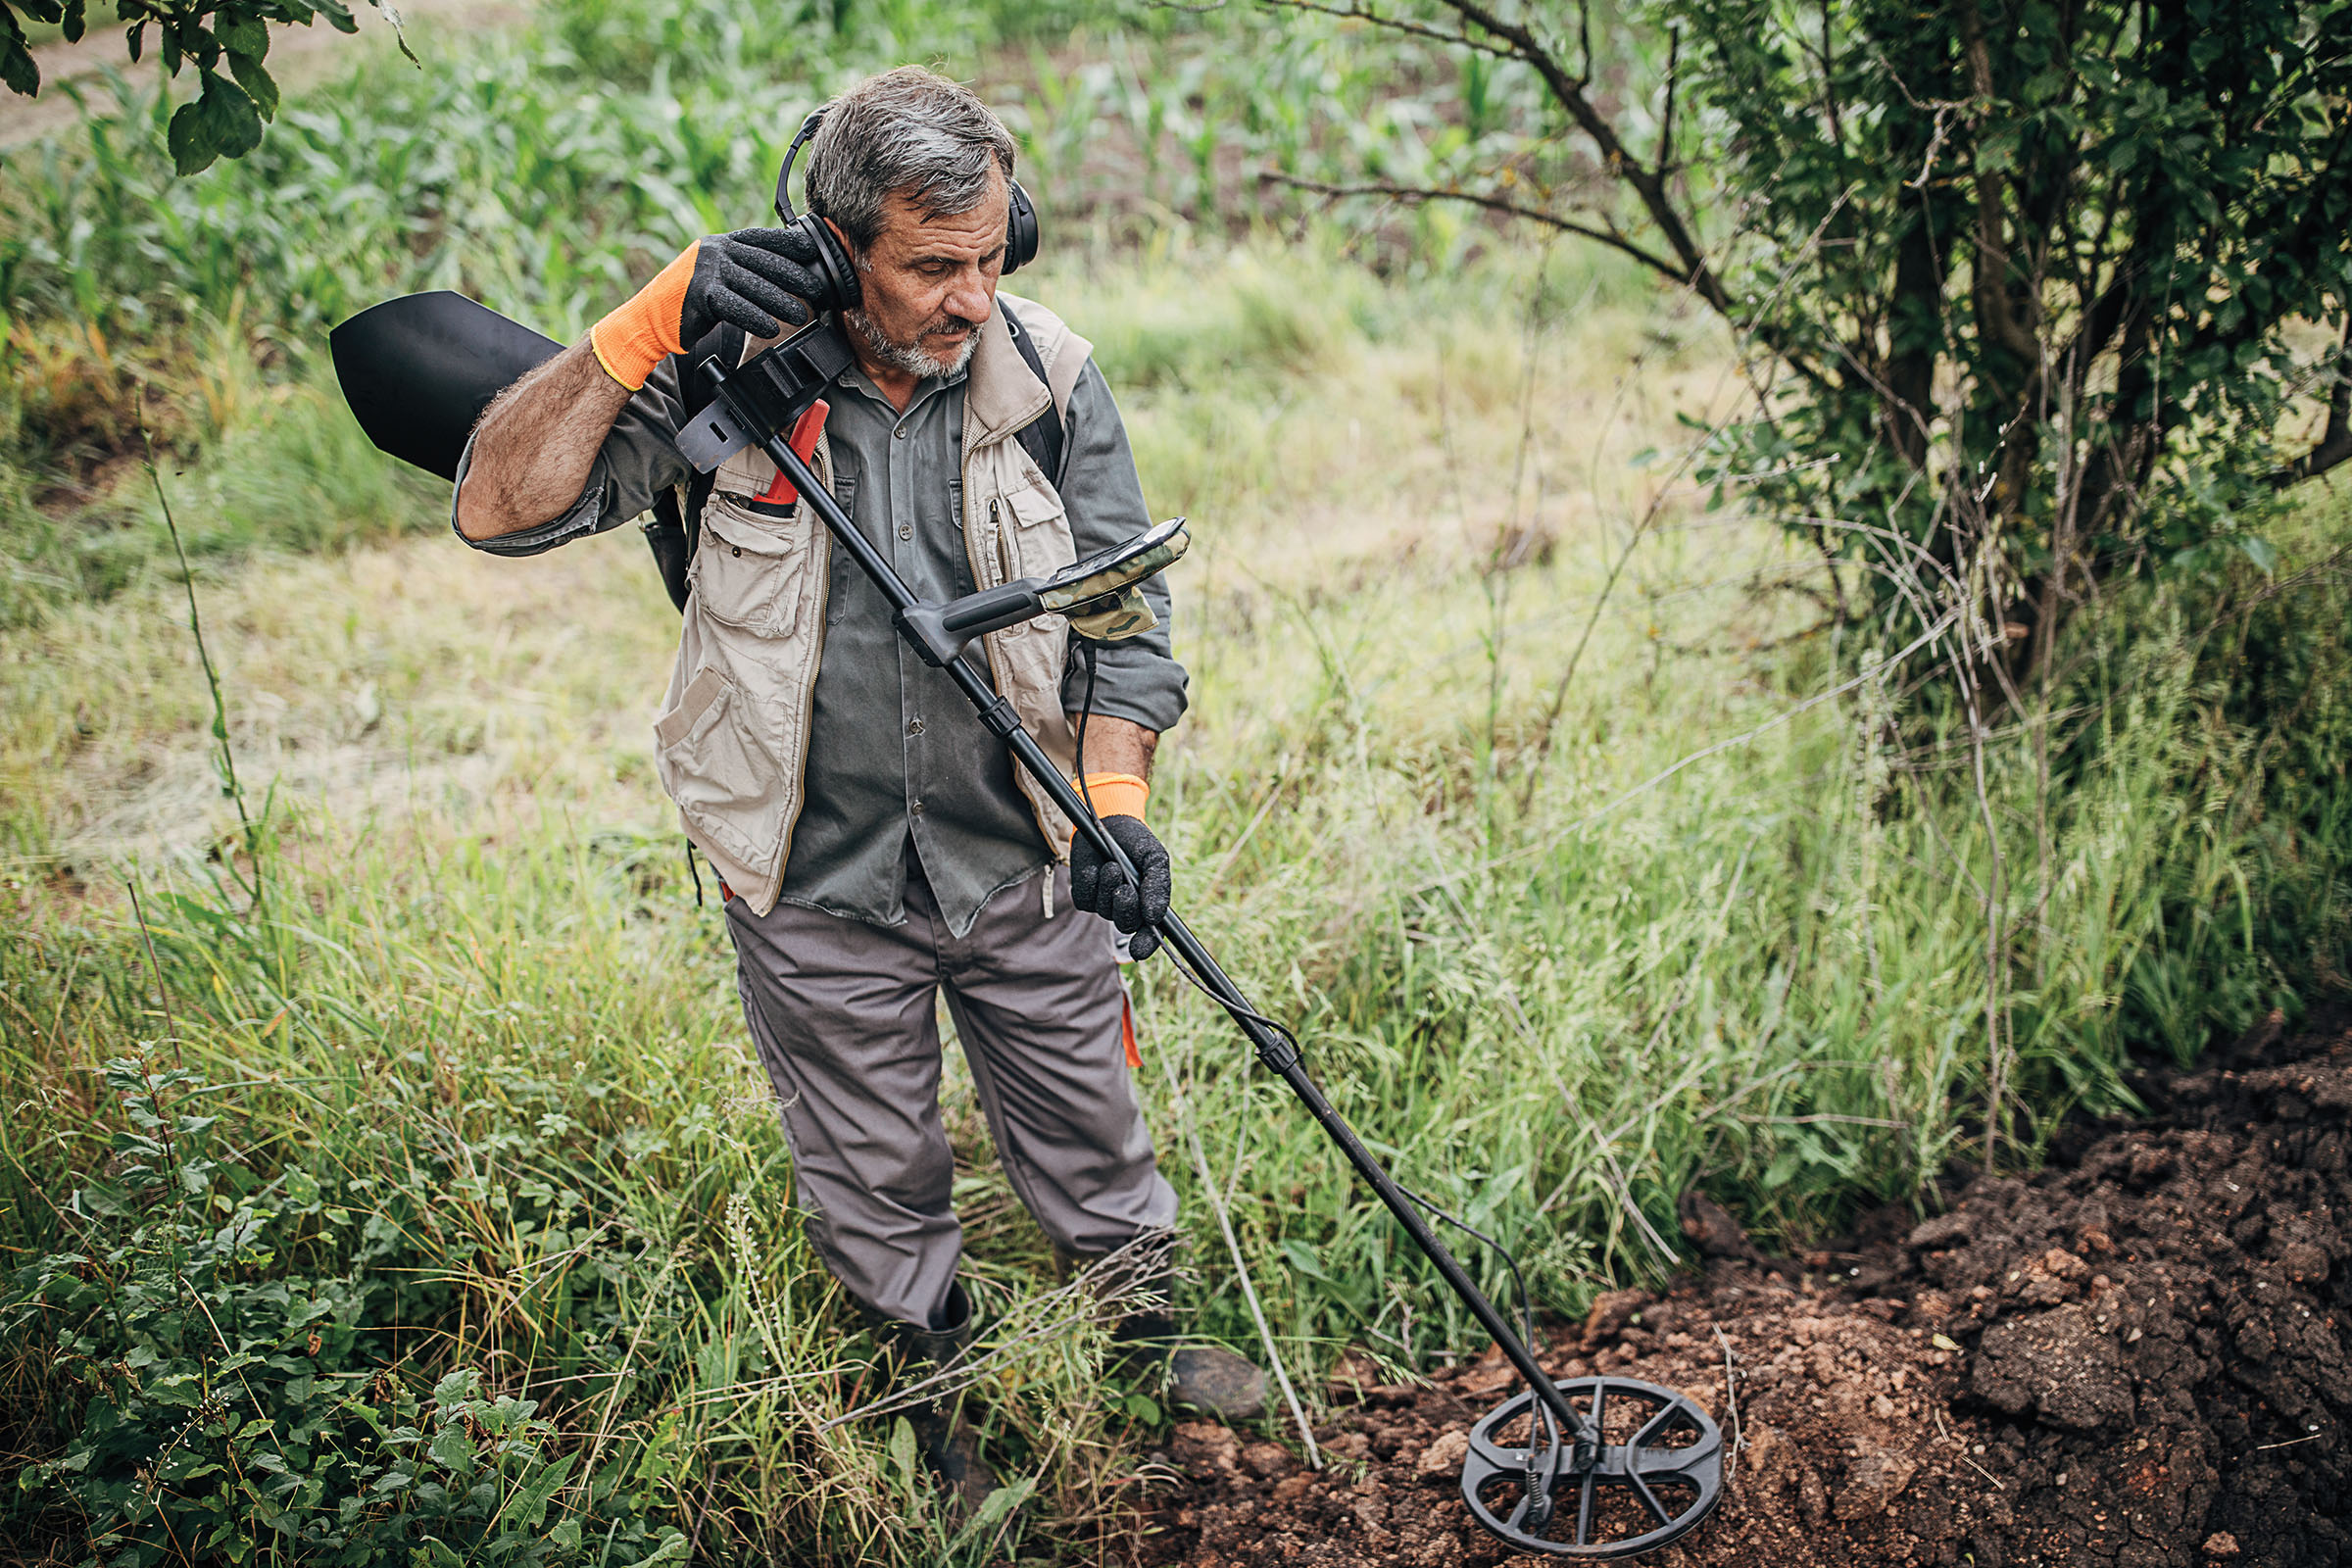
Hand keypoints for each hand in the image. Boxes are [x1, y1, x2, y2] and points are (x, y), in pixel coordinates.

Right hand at [589, 226, 826, 389]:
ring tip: (801, 315)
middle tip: (818, 290)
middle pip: (764, 261)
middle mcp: (715, 250)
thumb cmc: (692, 300)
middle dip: (794, 276)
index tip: (812, 250)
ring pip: (753, 284)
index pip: (762, 238)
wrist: (650, 317)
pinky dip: (755, 317)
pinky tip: (772, 327)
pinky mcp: (699, 294)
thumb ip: (745, 270)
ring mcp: (706, 271)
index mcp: (722, 242)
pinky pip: (735, 306)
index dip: (789, 242)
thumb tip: (788, 275)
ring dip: (781, 301)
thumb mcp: (718, 275)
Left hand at [1069, 814, 1169, 960]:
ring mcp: (1105, 902)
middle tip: (1125, 887)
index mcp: (1150, 903)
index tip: (1139, 949)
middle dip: (1125, 908)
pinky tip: (1095, 867)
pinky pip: (1085, 900)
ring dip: (1108, 887)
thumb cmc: (1136, 842)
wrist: (1109, 822)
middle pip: (1126, 925)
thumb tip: (1155, 917)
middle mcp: (1128, 907)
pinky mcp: (1085, 895)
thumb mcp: (1155, 857)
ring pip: (1104, 911)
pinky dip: (1090, 882)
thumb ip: (1159, 885)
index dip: (1146, 944)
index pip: (1151, 934)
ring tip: (1112, 865)